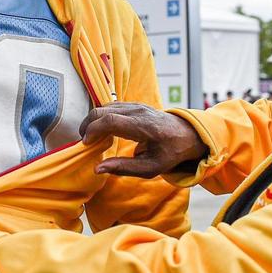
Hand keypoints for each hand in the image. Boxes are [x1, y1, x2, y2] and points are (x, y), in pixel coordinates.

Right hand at [79, 102, 207, 177]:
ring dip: (93, 120)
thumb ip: (123, 168)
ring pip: (104, 106)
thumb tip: (97, 169)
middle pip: (103, 110)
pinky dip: (101, 117)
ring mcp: (136, 105)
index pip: (110, 121)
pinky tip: (101, 130)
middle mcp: (138, 111)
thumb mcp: (150, 168)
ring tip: (91, 137)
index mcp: (143, 127)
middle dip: (87, 124)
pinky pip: (111, 106)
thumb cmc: (169, 153)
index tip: (86, 144)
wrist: (187, 135)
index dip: (92, 130)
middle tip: (84, 141)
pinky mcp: (134, 104)